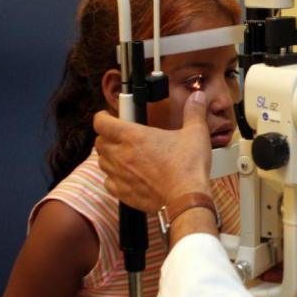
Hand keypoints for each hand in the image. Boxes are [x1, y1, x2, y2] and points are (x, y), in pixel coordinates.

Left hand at [93, 91, 212, 212]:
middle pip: (100, 141)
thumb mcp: (196, 133)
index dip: (103, 117)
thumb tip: (197, 97)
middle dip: (107, 136)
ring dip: (110, 156)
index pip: (102, 122)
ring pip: (102, 161)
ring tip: (124, 155)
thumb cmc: (188, 168)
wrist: (186, 200)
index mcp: (134, 136)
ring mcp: (120, 175)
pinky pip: (108, 182)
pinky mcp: (123, 193)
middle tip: (121, 135)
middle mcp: (121, 155)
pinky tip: (127, 176)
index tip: (109, 116)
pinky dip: (113, 177)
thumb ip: (194, 112)